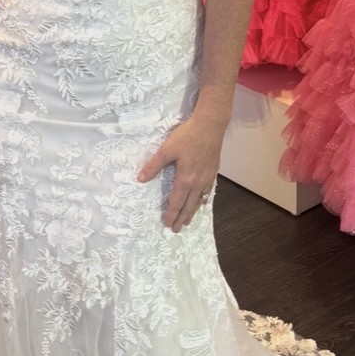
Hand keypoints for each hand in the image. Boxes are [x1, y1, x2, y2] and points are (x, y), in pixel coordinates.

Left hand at [137, 115, 223, 231]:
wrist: (210, 125)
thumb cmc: (187, 136)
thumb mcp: (166, 149)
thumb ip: (153, 165)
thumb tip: (141, 179)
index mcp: (185, 179)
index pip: (176, 202)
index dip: (171, 214)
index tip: (168, 224)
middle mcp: (197, 182)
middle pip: (189, 205)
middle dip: (182, 218)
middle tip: (177, 229)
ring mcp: (207, 177)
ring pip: (199, 200)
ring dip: (192, 212)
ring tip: (188, 220)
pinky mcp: (213, 171)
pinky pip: (208, 191)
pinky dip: (203, 199)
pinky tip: (202, 201)